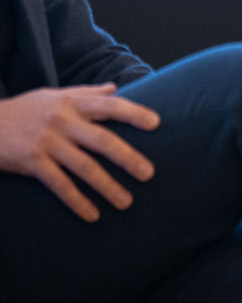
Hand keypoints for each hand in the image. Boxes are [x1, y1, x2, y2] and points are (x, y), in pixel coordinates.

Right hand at [0, 84, 159, 220]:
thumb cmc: (24, 110)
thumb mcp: (54, 95)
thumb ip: (86, 93)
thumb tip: (115, 88)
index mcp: (72, 103)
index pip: (109, 106)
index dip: (133, 113)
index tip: (156, 124)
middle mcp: (63, 122)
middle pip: (102, 140)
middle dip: (127, 158)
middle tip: (149, 173)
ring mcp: (47, 144)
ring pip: (84, 167)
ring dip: (107, 186)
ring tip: (126, 202)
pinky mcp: (32, 163)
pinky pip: (60, 185)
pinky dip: (77, 201)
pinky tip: (92, 214)